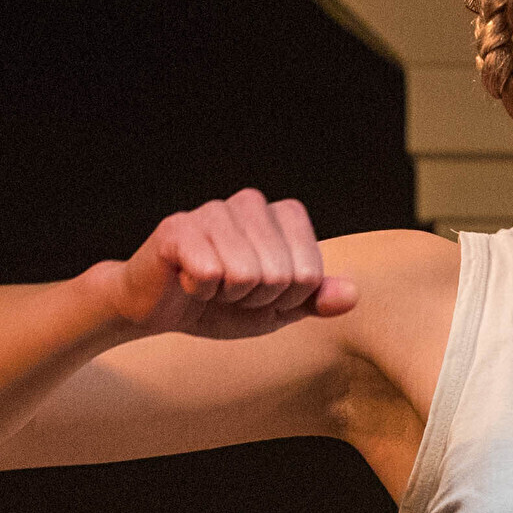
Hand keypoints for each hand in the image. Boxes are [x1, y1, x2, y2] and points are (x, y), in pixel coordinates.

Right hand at [106, 190, 356, 340]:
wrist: (160, 309)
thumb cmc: (222, 303)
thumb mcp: (278, 309)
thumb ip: (315, 300)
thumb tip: (352, 295)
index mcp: (283, 216)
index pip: (310, 273)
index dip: (287, 300)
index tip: (262, 294)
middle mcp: (250, 203)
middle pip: (280, 276)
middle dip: (256, 300)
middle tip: (230, 291)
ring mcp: (213, 211)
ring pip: (246, 276)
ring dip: (226, 296)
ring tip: (209, 284)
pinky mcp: (178, 227)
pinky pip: (208, 273)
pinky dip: (197, 291)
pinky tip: (186, 279)